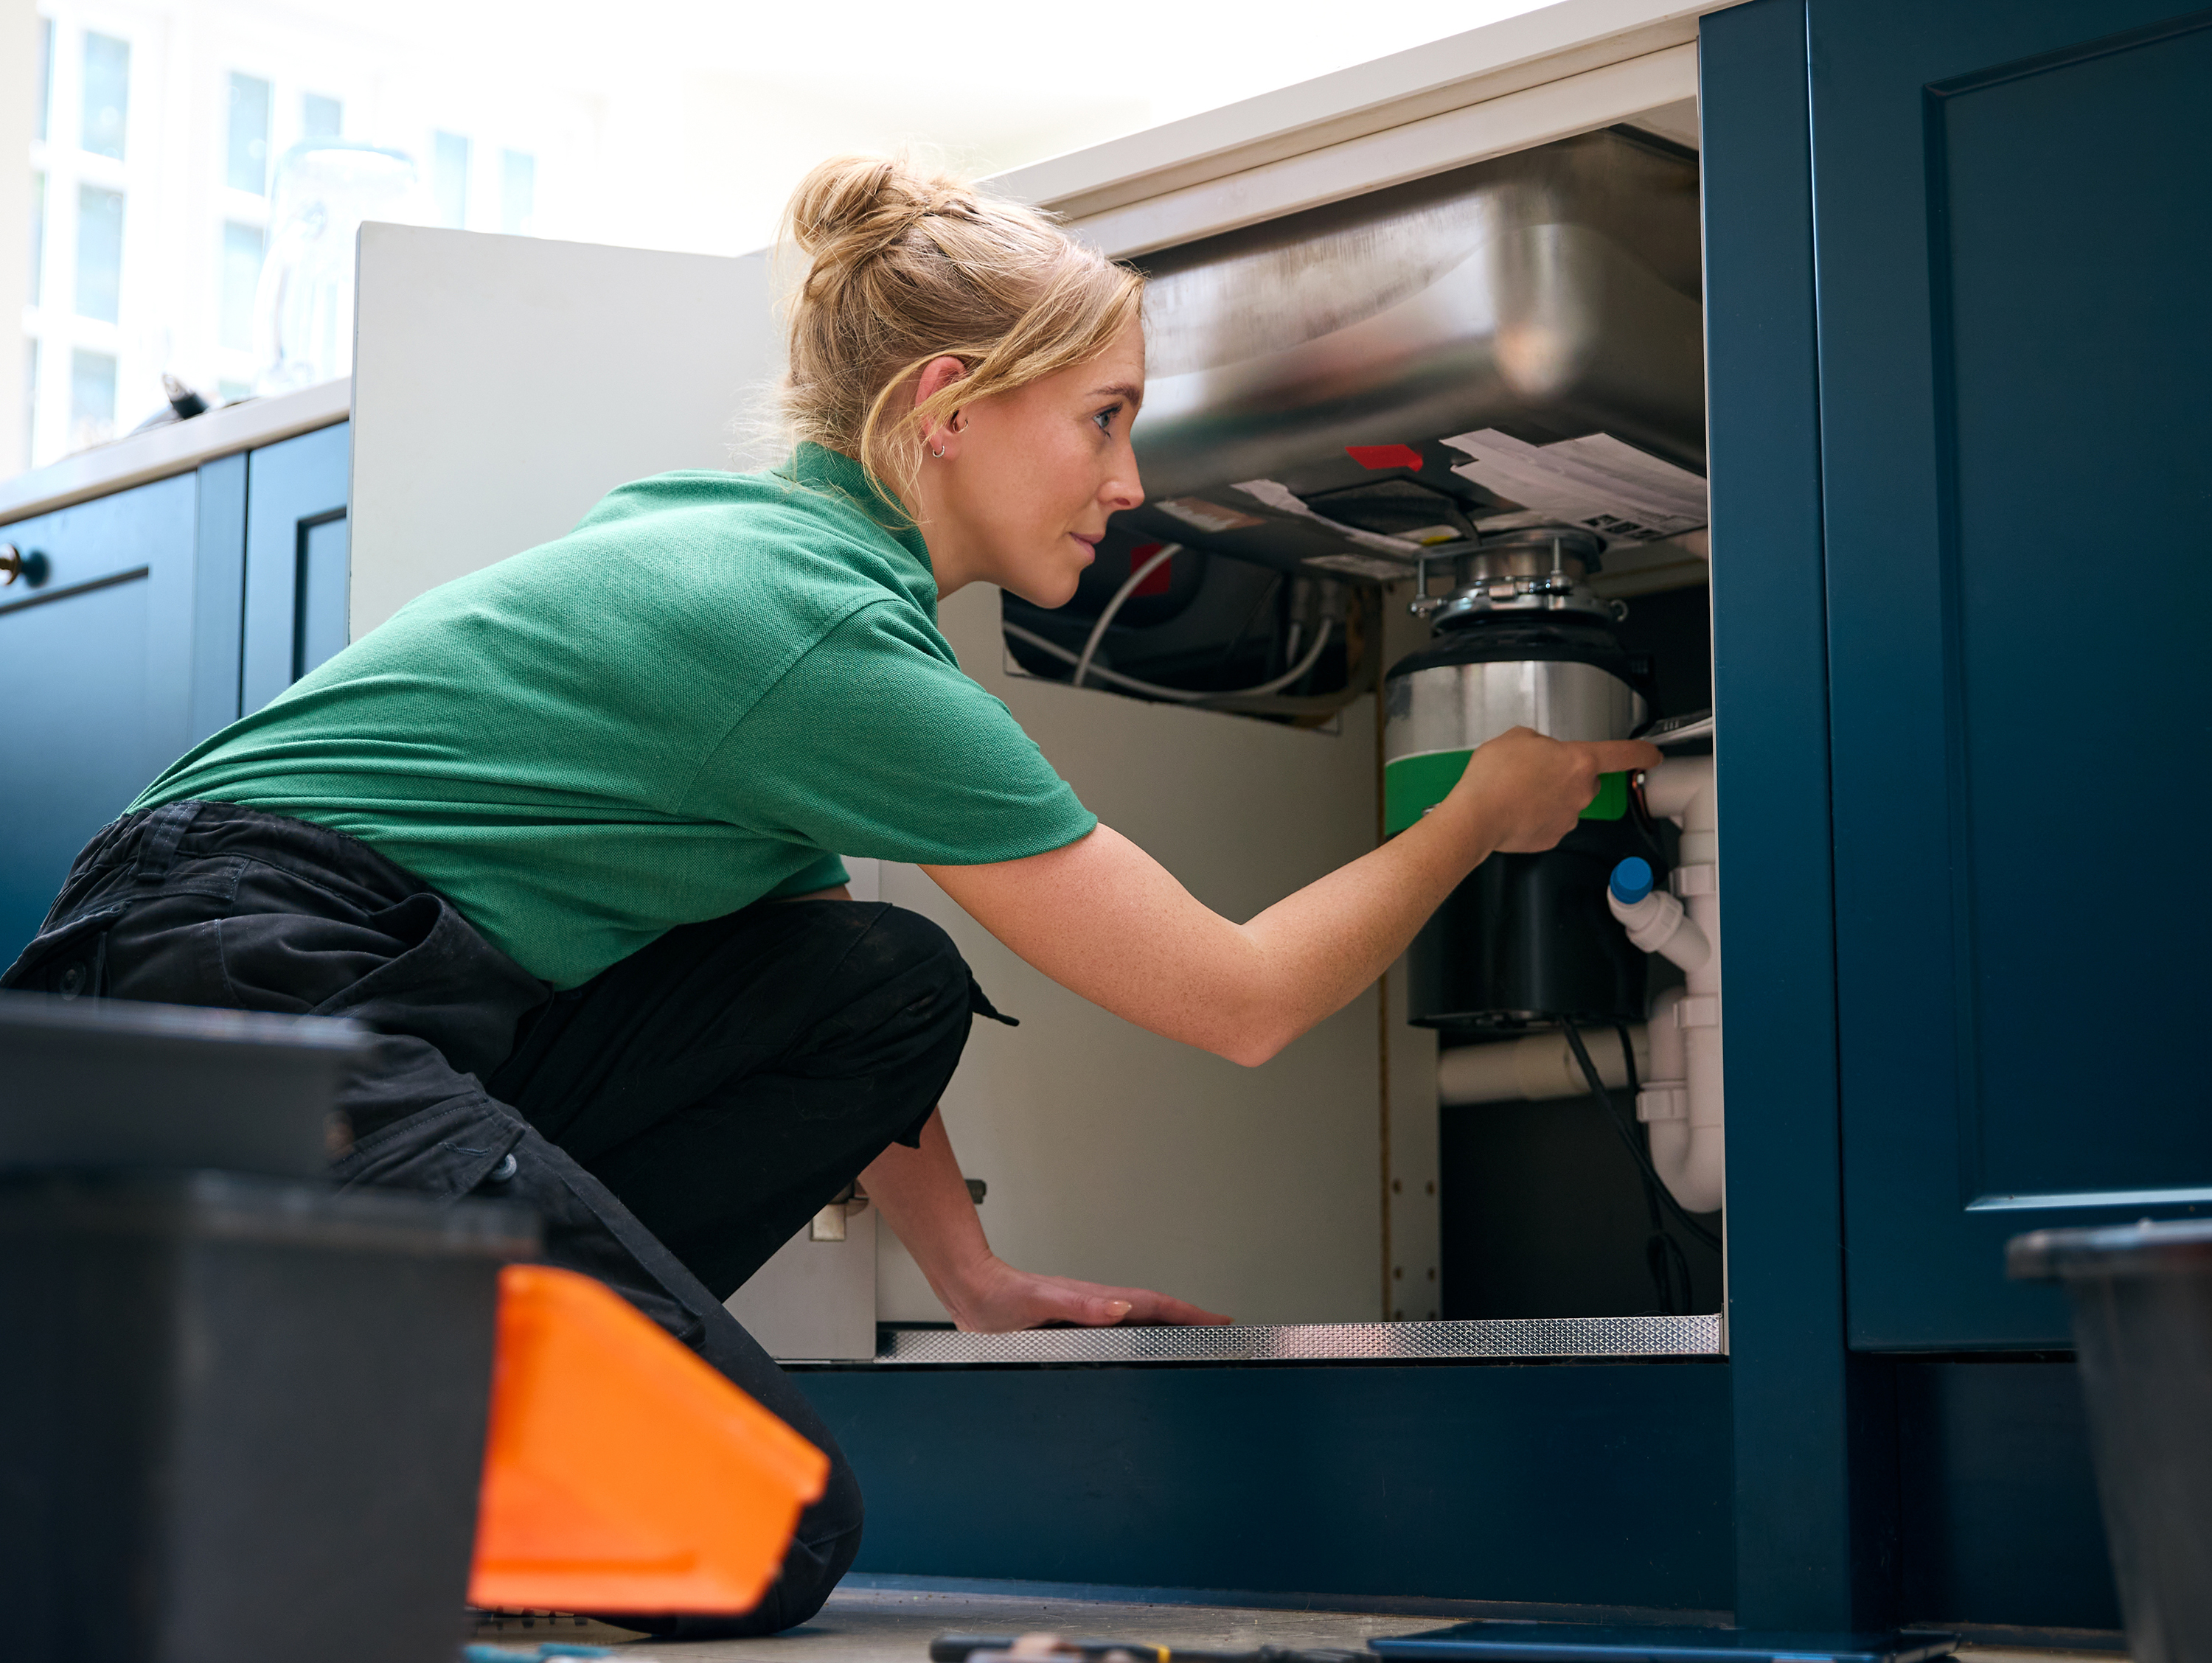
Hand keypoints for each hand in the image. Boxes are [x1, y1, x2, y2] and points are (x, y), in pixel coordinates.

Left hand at [942, 1254, 1231, 1332]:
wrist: (972, 1293)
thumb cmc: (998, 1298)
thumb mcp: (1039, 1302)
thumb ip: (1078, 1305)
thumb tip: (1120, 1308)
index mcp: (1094, 1299)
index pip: (1153, 1305)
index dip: (1189, 1314)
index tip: (1220, 1321)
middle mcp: (1095, 1307)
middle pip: (1155, 1313)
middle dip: (1191, 1322)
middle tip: (1221, 1332)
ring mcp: (1087, 1317)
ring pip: (1139, 1324)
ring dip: (1169, 1331)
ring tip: (1195, 1342)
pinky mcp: (1074, 1329)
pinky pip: (1119, 1334)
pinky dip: (1142, 1340)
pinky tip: (1144, 1352)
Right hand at [1448, 727, 1663, 853]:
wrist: (1476, 817)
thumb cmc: (1494, 777)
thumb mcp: (1516, 737)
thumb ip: (1539, 742)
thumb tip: (1541, 753)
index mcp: (1579, 761)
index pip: (1623, 754)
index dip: (1641, 752)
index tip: (1652, 755)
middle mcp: (1581, 792)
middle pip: (1585, 779)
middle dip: (1566, 774)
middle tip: (1534, 771)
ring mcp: (1569, 818)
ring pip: (1567, 801)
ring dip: (1549, 796)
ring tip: (1517, 792)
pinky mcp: (1552, 838)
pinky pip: (1550, 822)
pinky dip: (1536, 816)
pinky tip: (1515, 810)